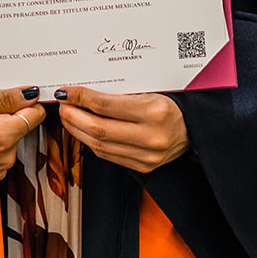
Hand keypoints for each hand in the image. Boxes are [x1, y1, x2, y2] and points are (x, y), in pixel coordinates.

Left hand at [55, 86, 187, 172]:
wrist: (193, 128)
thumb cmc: (169, 104)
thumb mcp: (149, 90)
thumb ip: (118, 93)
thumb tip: (83, 91)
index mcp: (154, 110)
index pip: (105, 105)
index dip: (80, 98)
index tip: (66, 92)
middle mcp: (151, 136)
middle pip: (99, 129)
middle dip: (74, 117)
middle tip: (62, 106)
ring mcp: (148, 156)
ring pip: (100, 145)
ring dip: (78, 131)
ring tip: (68, 118)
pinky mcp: (143, 168)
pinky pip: (108, 156)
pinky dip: (91, 143)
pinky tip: (84, 132)